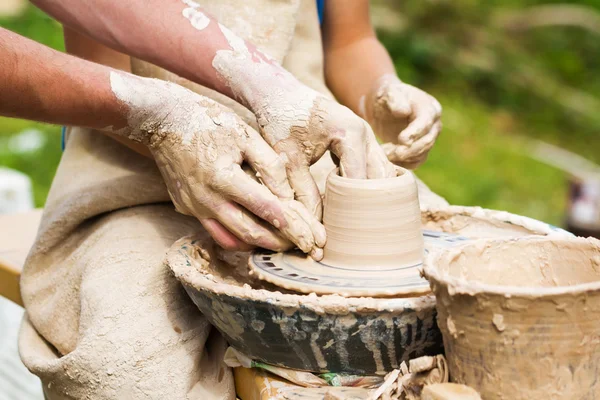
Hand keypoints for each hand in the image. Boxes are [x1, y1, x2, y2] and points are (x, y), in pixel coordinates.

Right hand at [111, 73, 325, 257]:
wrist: (163, 119)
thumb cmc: (209, 121)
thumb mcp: (246, 135)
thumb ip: (270, 166)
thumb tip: (289, 196)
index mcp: (224, 178)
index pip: (268, 211)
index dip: (294, 228)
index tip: (314, 240)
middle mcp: (207, 199)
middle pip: (251, 234)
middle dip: (282, 244)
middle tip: (305, 248)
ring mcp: (194, 207)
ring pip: (232, 240)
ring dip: (260, 246)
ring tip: (284, 243)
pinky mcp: (187, 208)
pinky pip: (216, 232)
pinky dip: (238, 237)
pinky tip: (255, 232)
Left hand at [253, 81, 395, 218]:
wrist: (279, 94)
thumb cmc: (281, 123)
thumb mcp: (289, 160)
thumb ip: (304, 193)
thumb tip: (316, 228)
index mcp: (350, 133)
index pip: (360, 179)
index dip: (350, 206)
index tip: (338, 227)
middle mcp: (365, 133)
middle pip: (379, 178)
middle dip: (366, 203)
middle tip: (350, 226)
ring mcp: (367, 136)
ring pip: (381, 173)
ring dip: (369, 194)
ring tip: (351, 217)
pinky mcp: (362, 141)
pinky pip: (374, 168)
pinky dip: (366, 185)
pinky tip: (349, 201)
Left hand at [361, 74, 441, 168]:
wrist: (384, 107)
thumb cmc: (387, 96)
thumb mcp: (389, 93)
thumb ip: (395, 99)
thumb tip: (404, 111)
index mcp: (430, 107)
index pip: (426, 122)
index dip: (415, 132)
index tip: (401, 140)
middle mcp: (434, 125)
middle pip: (427, 141)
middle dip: (409, 149)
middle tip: (390, 153)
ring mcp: (429, 139)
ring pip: (422, 154)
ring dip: (403, 158)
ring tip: (384, 152)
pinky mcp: (420, 150)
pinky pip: (415, 162)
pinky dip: (403, 164)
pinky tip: (388, 159)